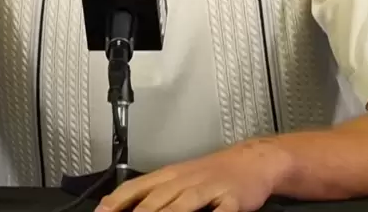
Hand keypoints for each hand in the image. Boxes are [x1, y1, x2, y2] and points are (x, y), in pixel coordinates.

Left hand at [97, 140, 281, 211]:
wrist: (251, 161)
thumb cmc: (211, 174)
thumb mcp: (178, 178)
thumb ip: (150, 192)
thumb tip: (117, 204)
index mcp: (169, 176)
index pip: (135, 187)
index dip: (116, 201)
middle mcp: (185, 181)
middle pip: (156, 199)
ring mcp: (208, 188)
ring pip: (182, 203)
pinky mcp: (232, 199)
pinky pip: (221, 211)